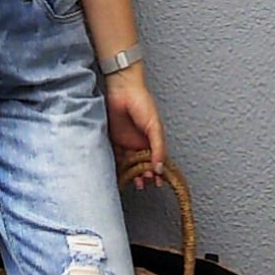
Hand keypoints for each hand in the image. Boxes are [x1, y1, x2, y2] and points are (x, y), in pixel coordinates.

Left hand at [103, 72, 165, 188]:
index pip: (156, 160)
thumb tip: (161, 167)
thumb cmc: (142, 103)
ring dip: (133, 174)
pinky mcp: (114, 140)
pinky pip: (116, 157)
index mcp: (153, 139)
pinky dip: (118, 167)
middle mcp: (140, 143)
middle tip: (145, 183)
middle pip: (143, 164)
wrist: (122, 90)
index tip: (159, 183)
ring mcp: (127, 142)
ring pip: (130, 164)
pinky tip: (121, 175)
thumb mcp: (155, 127)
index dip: (158, 172)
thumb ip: (158, 148)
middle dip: (145, 175)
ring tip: (135, 182)